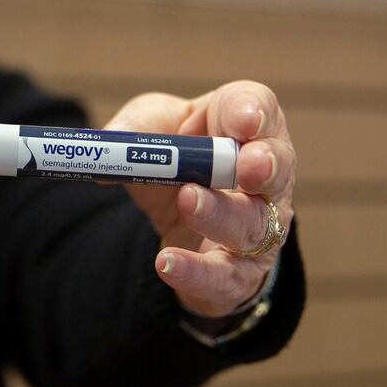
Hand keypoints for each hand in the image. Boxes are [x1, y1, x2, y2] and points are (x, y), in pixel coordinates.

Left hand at [103, 80, 295, 316]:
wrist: (178, 224)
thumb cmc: (176, 161)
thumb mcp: (152, 129)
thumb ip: (134, 130)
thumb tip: (110, 148)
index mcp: (246, 127)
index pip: (260, 109)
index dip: (254, 112)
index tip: (243, 119)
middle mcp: (266, 178)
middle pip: (277, 169)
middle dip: (265, 165)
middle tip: (246, 164)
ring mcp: (259, 229)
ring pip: (253, 226)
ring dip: (221, 214)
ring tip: (187, 200)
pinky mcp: (237, 275)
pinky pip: (224, 277)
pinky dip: (197, 272)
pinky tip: (166, 262)